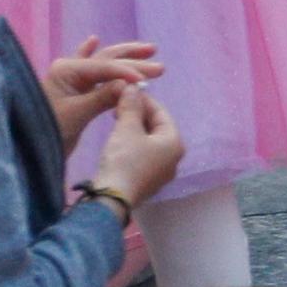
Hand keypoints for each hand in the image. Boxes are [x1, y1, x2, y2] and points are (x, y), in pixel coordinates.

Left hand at [42, 37, 160, 129]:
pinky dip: (90, 53)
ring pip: (103, 64)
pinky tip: (93, 39)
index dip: (127, 71)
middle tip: (160, 66)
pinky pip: (87, 70)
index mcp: (67, 70)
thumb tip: (130, 83)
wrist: (27, 148)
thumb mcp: (77, 114)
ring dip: (125, 59)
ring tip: (148, 52)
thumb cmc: (48, 130)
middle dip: (134, 61)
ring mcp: (70, 78)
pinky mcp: (71, 90)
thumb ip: (102, 97)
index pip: (104, 67)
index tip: (149, 78)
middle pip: (106, 60)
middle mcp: (69, 69)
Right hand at [94, 85, 186, 209]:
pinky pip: (143, 155)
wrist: (111, 199)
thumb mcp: (126, 128)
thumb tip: (133, 87)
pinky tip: (118, 141)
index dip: (143, 99)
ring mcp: (162, 173)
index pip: (161, 113)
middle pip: (156, 127)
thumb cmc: (124, 160)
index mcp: (175, 143)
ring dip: (134, 128)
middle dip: (138, 114)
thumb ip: (131, 106)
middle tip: (118, 106)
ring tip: (116, 120)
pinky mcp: (148, 182)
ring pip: (149, 141)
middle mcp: (173, 159)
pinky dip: (132, 144)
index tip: (126, 91)